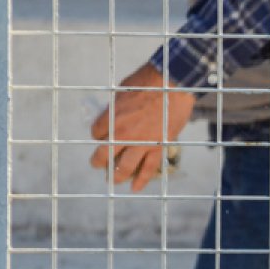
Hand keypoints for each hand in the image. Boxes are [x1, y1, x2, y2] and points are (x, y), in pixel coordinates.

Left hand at [89, 62, 195, 191]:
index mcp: (111, 118)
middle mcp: (122, 135)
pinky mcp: (158, 146)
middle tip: (97, 164)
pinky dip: (141, 180)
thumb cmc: (147, 81)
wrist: (172, 83)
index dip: (98, 135)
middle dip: (98, 161)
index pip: (96, 133)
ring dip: (116, 176)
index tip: (102, 134)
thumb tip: (115, 114)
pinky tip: (135, 187)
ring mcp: (141, 143)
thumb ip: (117, 106)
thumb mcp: (123, 90)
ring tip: (113, 180)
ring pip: (124, 167)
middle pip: (103, 154)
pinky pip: (148, 168)